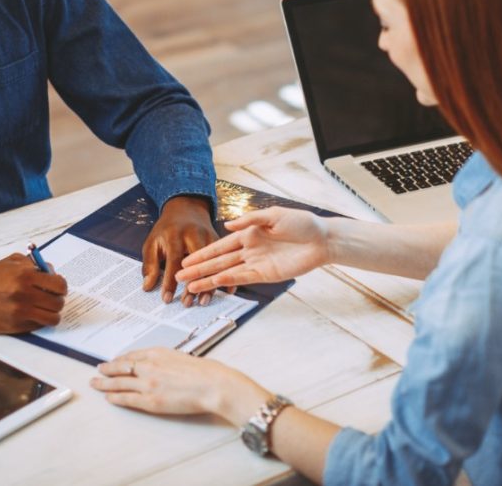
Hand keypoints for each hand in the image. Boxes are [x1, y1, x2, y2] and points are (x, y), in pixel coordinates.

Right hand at [0, 253, 66, 333]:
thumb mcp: (10, 262)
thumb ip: (33, 265)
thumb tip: (52, 273)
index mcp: (25, 275)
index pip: (59, 285)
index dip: (61, 287)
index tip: (57, 287)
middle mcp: (24, 294)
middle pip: (58, 303)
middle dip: (57, 300)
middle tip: (50, 298)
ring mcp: (20, 312)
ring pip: (52, 318)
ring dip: (51, 314)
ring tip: (44, 309)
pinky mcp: (14, 326)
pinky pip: (38, 326)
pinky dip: (39, 321)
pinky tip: (31, 314)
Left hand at [91, 347, 267, 424]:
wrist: (212, 384)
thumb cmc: (204, 372)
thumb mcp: (181, 357)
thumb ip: (166, 360)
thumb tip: (160, 366)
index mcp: (158, 353)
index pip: (132, 356)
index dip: (120, 359)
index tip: (114, 361)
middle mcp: (149, 366)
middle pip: (121, 367)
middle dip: (107, 368)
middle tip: (98, 369)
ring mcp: (148, 383)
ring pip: (119, 382)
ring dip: (105, 383)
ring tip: (96, 383)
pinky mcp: (150, 400)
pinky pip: (127, 398)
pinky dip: (115, 397)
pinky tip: (108, 397)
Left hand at [142, 195, 216, 304]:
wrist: (185, 207)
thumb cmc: (166, 229)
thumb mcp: (152, 242)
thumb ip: (150, 265)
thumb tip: (147, 287)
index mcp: (175, 235)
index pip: (173, 262)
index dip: (170, 282)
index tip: (167, 299)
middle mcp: (194, 234)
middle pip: (196, 263)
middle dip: (193, 284)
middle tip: (187, 303)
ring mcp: (208, 236)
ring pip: (212, 262)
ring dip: (209, 283)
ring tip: (204, 301)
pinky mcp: (219, 240)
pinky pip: (224, 259)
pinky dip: (226, 274)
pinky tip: (226, 290)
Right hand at [176, 206, 328, 293]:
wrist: (322, 239)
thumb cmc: (302, 223)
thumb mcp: (275, 215)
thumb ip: (250, 220)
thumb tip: (227, 226)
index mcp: (249, 233)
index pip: (219, 245)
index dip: (202, 253)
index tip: (186, 259)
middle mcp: (248, 249)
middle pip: (218, 261)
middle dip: (198, 269)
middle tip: (178, 276)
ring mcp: (256, 263)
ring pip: (225, 272)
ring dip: (207, 280)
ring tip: (189, 286)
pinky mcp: (265, 275)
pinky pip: (241, 280)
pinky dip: (226, 283)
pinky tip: (212, 287)